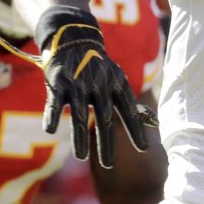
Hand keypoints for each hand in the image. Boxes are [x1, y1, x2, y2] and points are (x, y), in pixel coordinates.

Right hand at [0, 5, 155, 166]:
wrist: (73, 38)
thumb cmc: (97, 66)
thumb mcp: (115, 78)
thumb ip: (127, 101)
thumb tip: (152, 122)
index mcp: (116, 84)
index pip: (129, 110)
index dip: (136, 130)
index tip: (143, 149)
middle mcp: (99, 85)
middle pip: (105, 119)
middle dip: (107, 144)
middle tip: (109, 165)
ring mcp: (78, 83)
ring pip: (80, 116)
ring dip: (80, 138)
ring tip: (81, 157)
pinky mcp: (58, 82)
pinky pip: (56, 103)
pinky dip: (53, 116)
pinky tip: (51, 131)